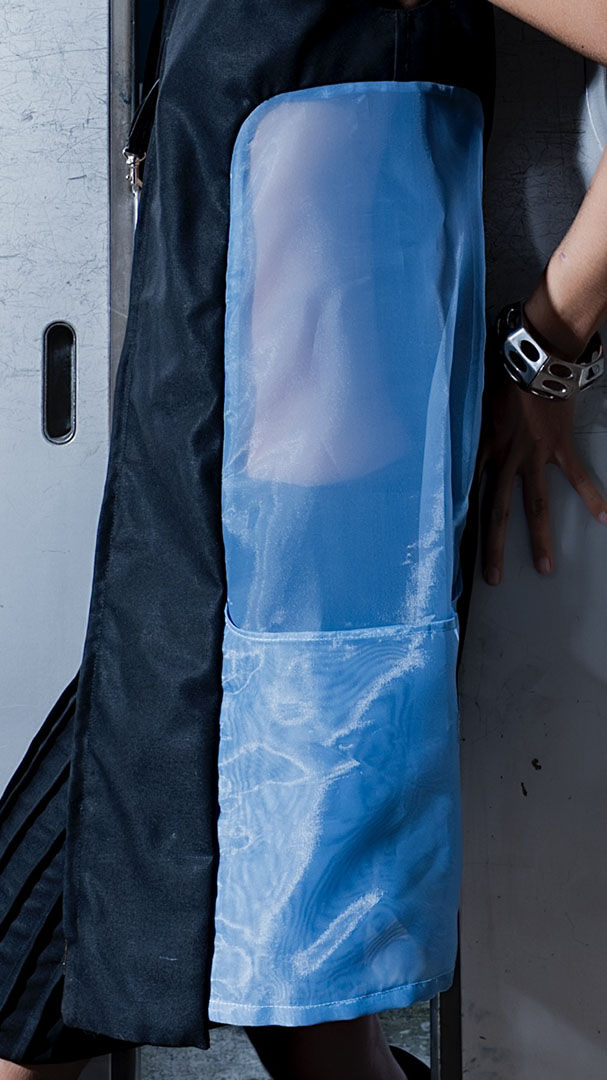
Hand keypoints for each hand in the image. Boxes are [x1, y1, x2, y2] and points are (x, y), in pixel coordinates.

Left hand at [476, 335, 606, 585]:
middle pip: (497, 512)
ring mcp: (533, 456)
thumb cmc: (498, 372)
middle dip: (495, 548)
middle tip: (493, 579)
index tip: (453, 547)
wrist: (533, 356)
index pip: (466, 492)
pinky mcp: (559, 447)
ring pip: (535, 505)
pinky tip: (604, 517)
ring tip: (545, 568)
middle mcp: (504, 459)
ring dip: (540, 538)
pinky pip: (576, 476)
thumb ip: (462, 424)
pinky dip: (592, 495)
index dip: (459, 520)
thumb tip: (442, 431)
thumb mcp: (471, 400)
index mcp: (480, 449)